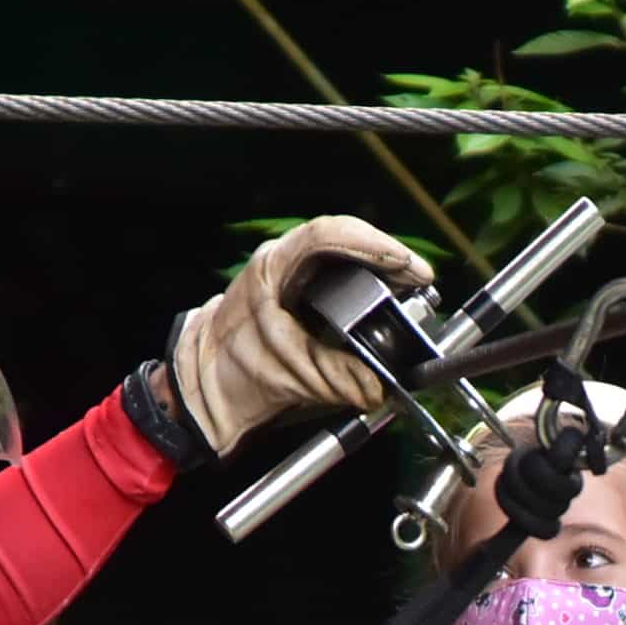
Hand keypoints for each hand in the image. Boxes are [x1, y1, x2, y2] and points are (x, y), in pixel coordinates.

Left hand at [170, 216, 432, 456]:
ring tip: (412, 286)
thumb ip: (341, 378)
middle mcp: (281, 262)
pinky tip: (388, 297)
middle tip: (420, 280)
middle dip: (386, 256)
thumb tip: (382, 383)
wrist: (206, 389)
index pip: (327, 235)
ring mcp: (290, 273)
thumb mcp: (293, 377)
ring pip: (343, 254)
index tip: (406, 267)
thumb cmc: (233, 375)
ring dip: (379, 268)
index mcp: (272, 269)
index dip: (372, 245)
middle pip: (343, 238)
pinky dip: (367, 283)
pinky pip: (339, 274)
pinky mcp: (299, 292)